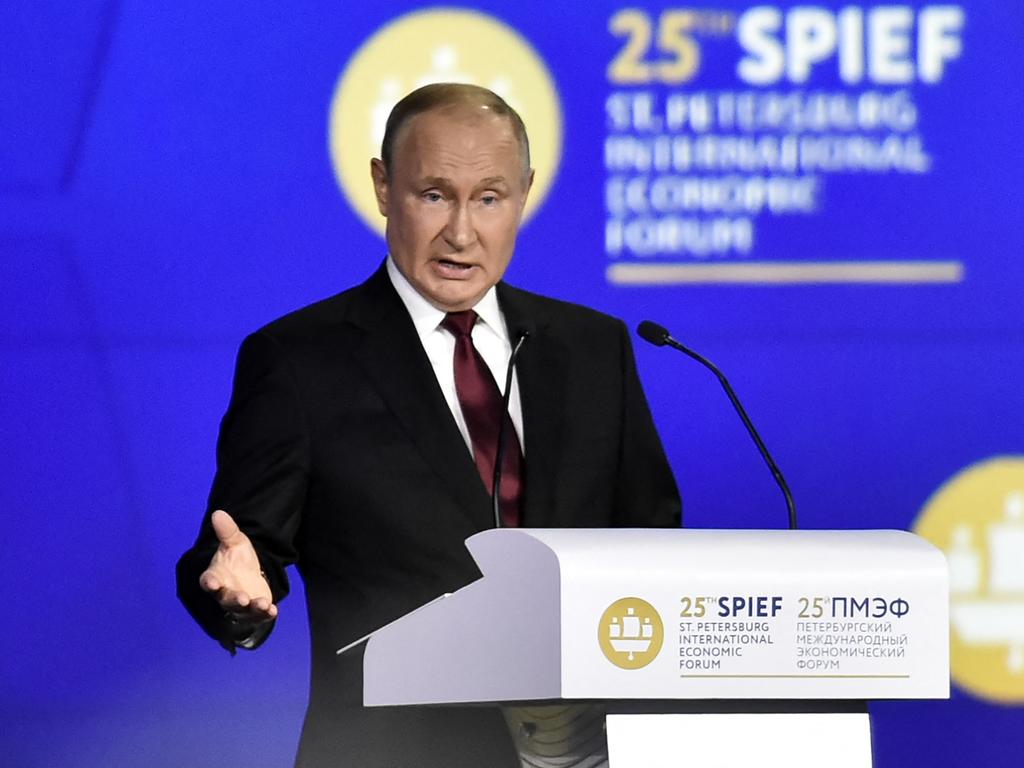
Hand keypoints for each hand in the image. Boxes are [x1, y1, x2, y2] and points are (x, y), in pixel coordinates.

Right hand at [199, 510, 277, 635]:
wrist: (251, 574)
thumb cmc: (237, 560)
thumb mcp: (235, 543)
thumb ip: (227, 531)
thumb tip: (218, 513)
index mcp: (215, 577)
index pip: (208, 582)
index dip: (210, 583)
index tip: (213, 583)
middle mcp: (225, 593)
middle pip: (226, 599)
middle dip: (234, 600)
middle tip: (243, 599)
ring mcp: (239, 605)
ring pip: (243, 610)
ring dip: (252, 608)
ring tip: (263, 604)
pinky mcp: (254, 611)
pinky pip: (258, 615)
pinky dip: (265, 614)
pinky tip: (273, 610)